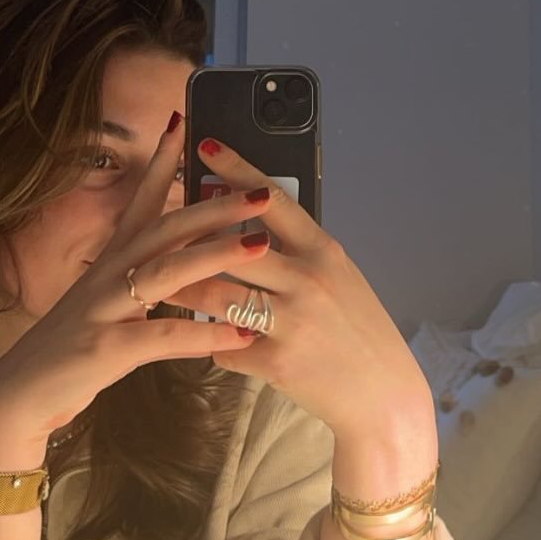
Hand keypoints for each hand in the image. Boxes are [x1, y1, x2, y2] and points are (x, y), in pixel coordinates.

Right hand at [0, 116, 274, 449]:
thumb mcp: (113, 303)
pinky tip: (240, 335)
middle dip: (215, 205)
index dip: (163, 161)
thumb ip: (148, 276)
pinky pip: (160, 338)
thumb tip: (192, 253)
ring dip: (216, 255)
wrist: (19, 397)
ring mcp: (104, 309)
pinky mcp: (104, 349)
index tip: (187, 122)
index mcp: (113, 260)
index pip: (142, 201)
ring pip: (166, 272)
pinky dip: (202, 335)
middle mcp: (108, 274)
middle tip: (262, 190)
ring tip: (261, 245)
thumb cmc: (77, 348)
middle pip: (166, 228)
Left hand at [186, 137, 431, 443]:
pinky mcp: (276, 361)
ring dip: (184, 292)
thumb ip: (300, 253)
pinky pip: (223, 346)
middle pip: (228, 248)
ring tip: (165, 287)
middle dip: (187, 242)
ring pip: (214, 295)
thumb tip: (252, 227)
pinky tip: (212, 347)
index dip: (237, 170)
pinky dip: (213, 346)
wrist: (382, 393)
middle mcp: (307, 280)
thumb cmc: (359, 330)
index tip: (206, 146)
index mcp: (323, 252)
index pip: (273, 200)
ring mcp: (291, 321)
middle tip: (157, 233)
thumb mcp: (340, 279)